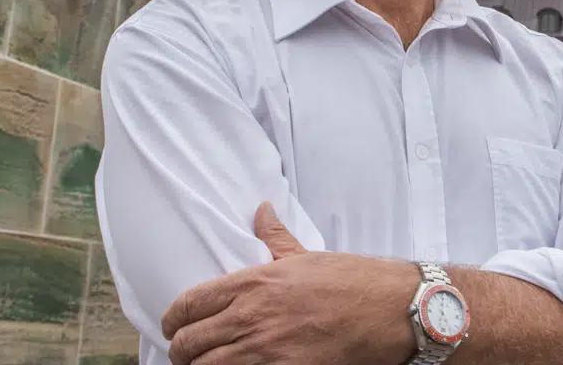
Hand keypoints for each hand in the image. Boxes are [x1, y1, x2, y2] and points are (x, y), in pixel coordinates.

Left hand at [162, 202, 418, 364]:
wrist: (390, 309)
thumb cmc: (352, 281)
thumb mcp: (307, 255)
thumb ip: (275, 237)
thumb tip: (261, 211)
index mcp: (253, 283)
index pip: (188, 305)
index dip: (172, 321)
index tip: (174, 327)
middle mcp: (251, 317)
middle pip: (188, 344)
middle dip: (182, 351)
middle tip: (190, 353)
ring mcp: (265, 351)